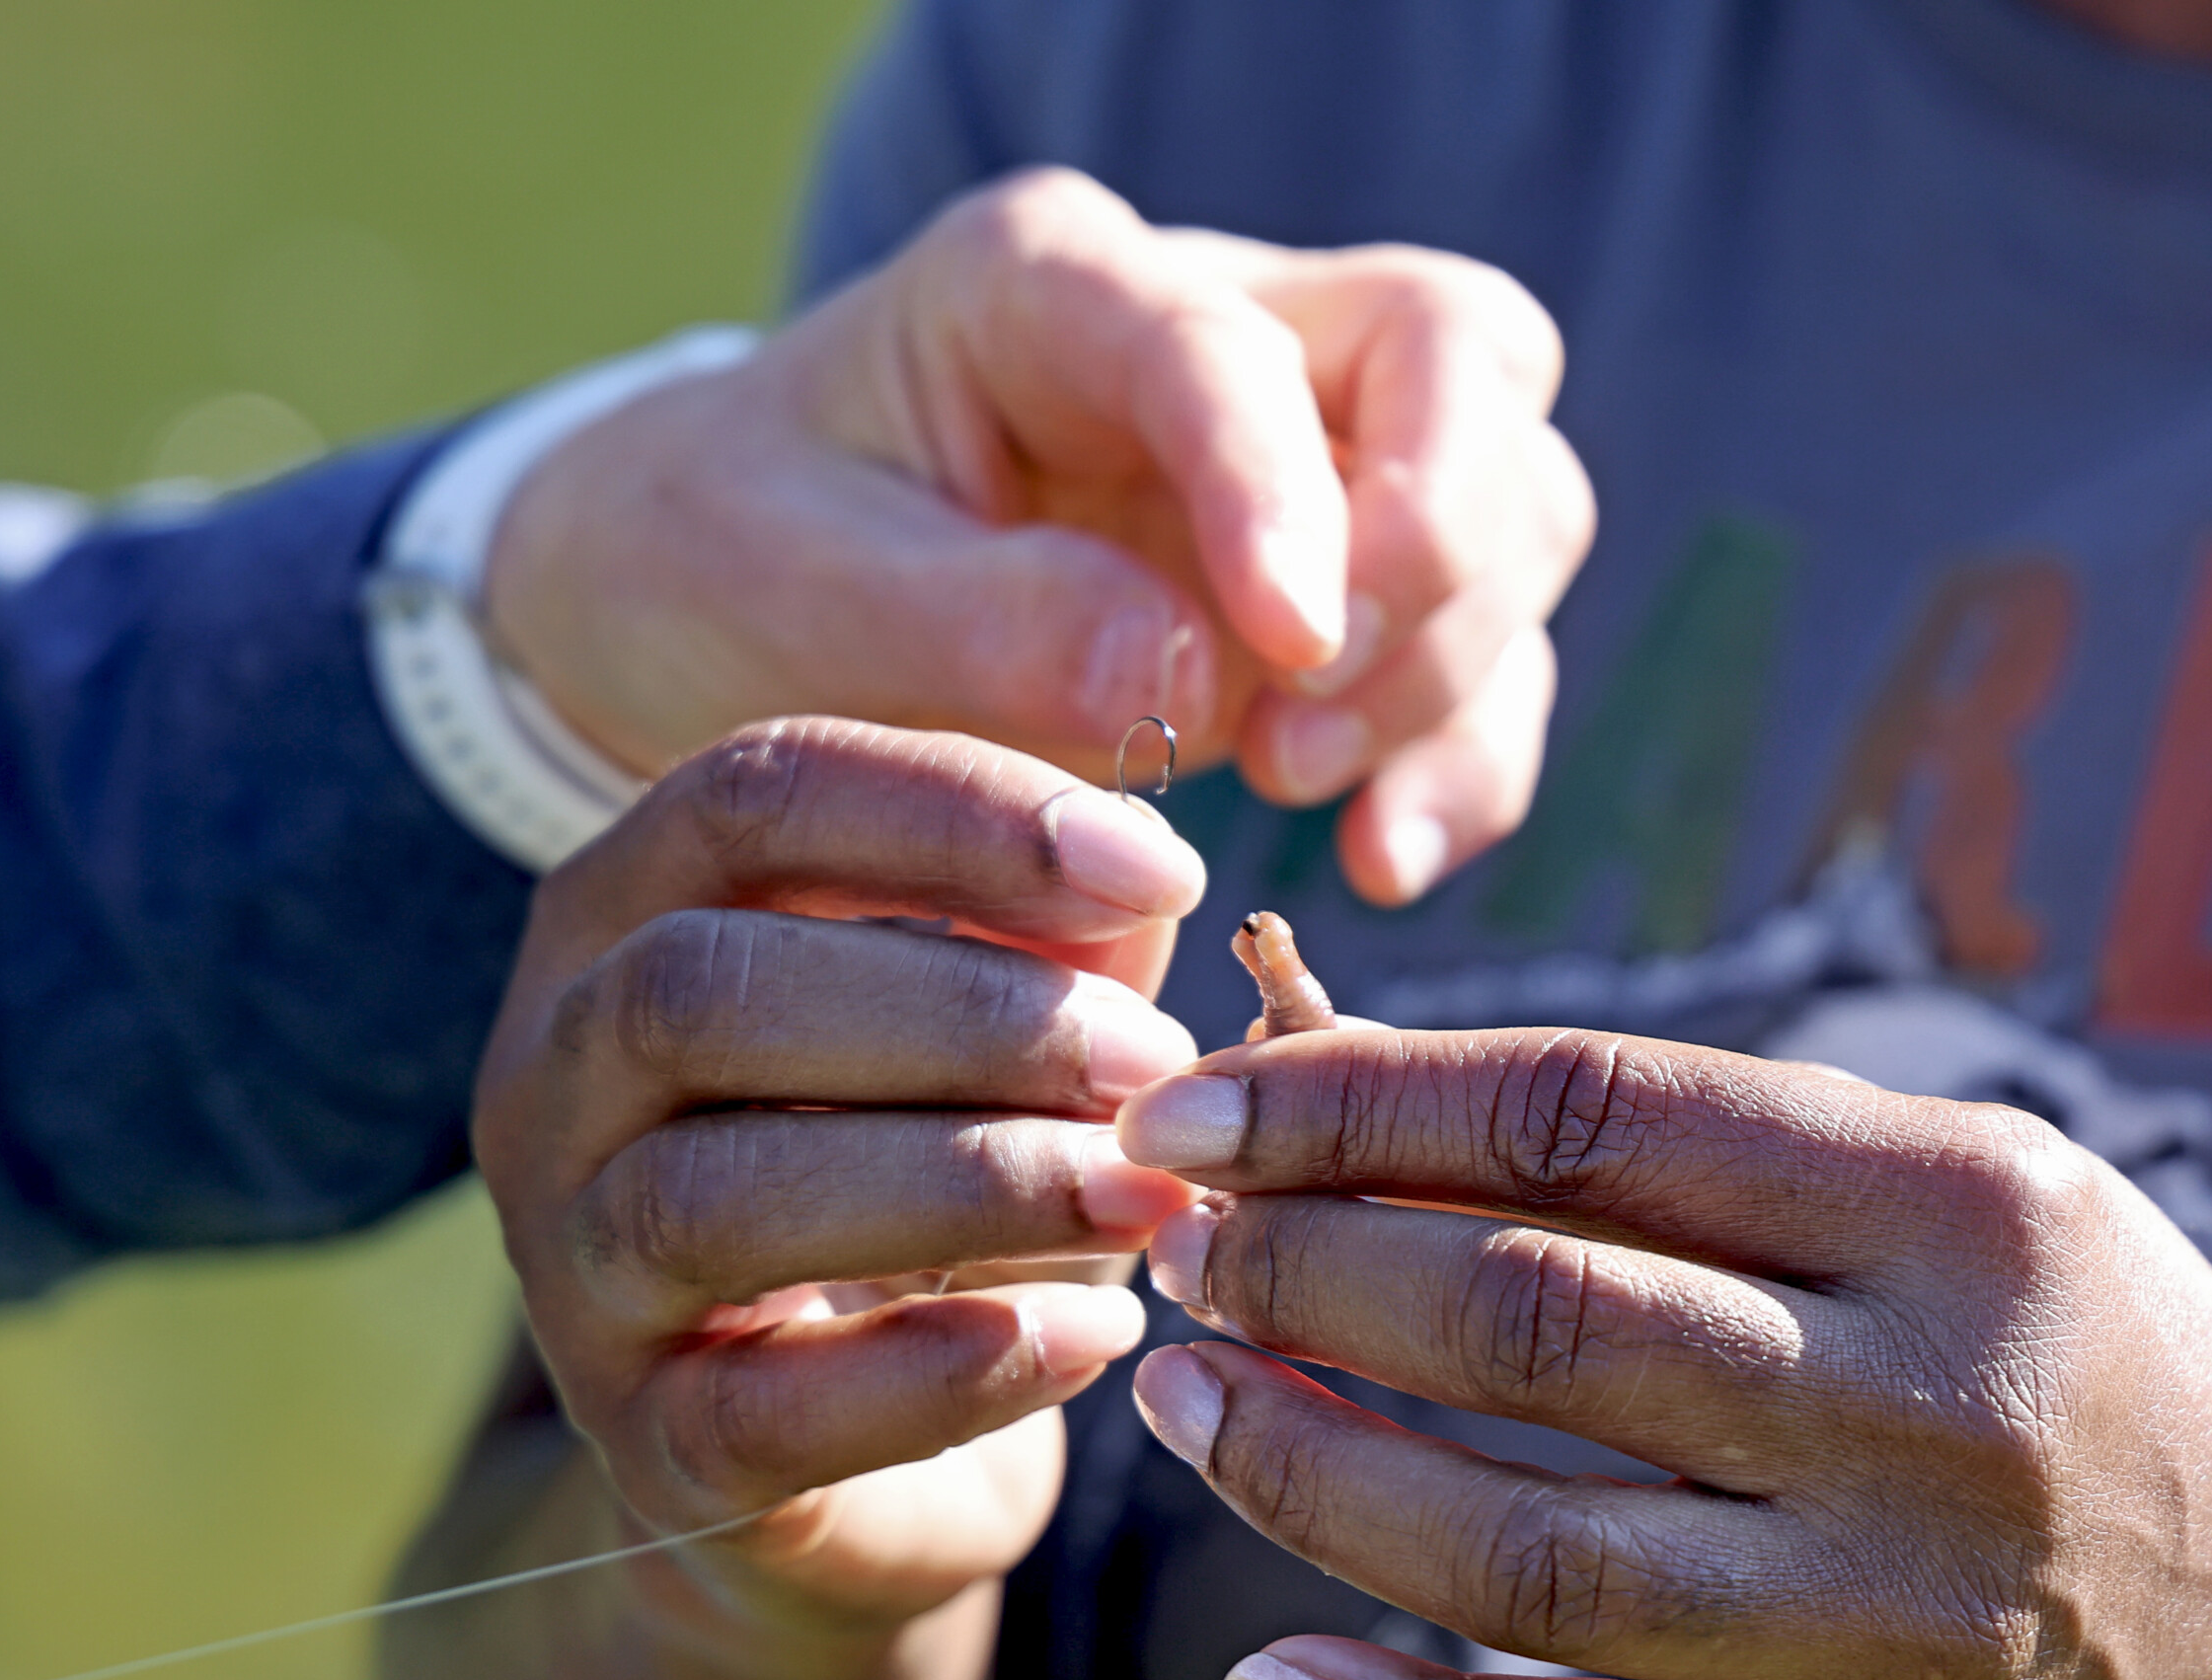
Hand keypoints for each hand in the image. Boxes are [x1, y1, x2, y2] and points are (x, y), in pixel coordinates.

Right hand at [471, 717, 1204, 1641]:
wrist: (856, 1464)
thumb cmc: (932, 1184)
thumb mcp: (993, 1033)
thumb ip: (1052, 939)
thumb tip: (1148, 878)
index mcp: (627, 913)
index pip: (755, 795)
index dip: (962, 810)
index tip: (1165, 872)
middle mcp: (556, 1075)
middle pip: (701, 986)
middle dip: (962, 1015)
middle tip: (1154, 1066)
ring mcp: (572, 1268)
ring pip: (709, 1195)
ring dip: (963, 1181)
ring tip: (1142, 1194)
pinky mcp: (645, 1444)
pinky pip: (762, 1410)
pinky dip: (945, 1370)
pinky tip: (1098, 1335)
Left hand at [484, 166, 1590, 905]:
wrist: (701, 610)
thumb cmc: (724, 566)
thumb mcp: (794, 595)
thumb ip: (983, 626)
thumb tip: (1201, 681)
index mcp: (1047, 285)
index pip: (1233, 344)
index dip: (1286, 491)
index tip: (1287, 651)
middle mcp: (1209, 337)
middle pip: (1457, 363)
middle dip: (1434, 547)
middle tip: (1303, 727)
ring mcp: (1289, 464)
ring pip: (1510, 501)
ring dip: (1457, 666)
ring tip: (1330, 812)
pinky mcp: (1321, 596)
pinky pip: (1470, 654)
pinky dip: (1460, 758)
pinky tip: (1382, 863)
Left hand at [1113, 1028, 2211, 1679]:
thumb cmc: (2067, 1355)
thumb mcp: (1939, 1196)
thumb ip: (1677, 1153)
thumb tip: (1356, 1092)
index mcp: (1950, 1210)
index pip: (1585, 1118)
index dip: (1352, 1103)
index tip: (1195, 1106)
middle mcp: (1925, 1412)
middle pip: (1533, 1322)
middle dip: (1304, 1270)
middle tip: (1175, 1242)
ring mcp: (1893, 1623)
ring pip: (1528, 1551)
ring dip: (1306, 1469)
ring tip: (1180, 1397)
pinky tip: (1270, 1671)